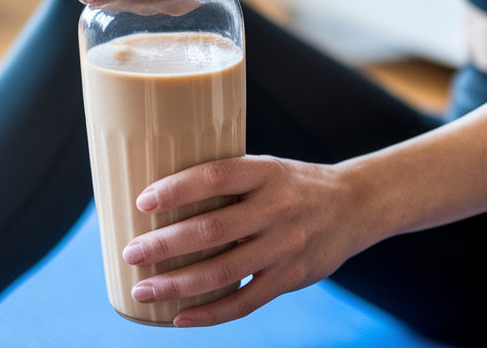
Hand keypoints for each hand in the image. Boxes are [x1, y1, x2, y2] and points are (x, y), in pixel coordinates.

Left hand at [122, 155, 374, 326]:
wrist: (355, 205)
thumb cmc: (292, 185)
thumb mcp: (266, 168)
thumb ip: (226, 182)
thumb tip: (157, 200)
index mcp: (266, 172)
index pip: (215, 176)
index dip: (176, 189)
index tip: (142, 202)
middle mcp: (277, 208)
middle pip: (212, 229)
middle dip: (164, 245)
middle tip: (131, 253)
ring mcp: (286, 246)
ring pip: (223, 272)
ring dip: (177, 284)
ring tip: (143, 289)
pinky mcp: (291, 278)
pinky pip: (244, 303)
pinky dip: (209, 313)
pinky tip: (179, 317)